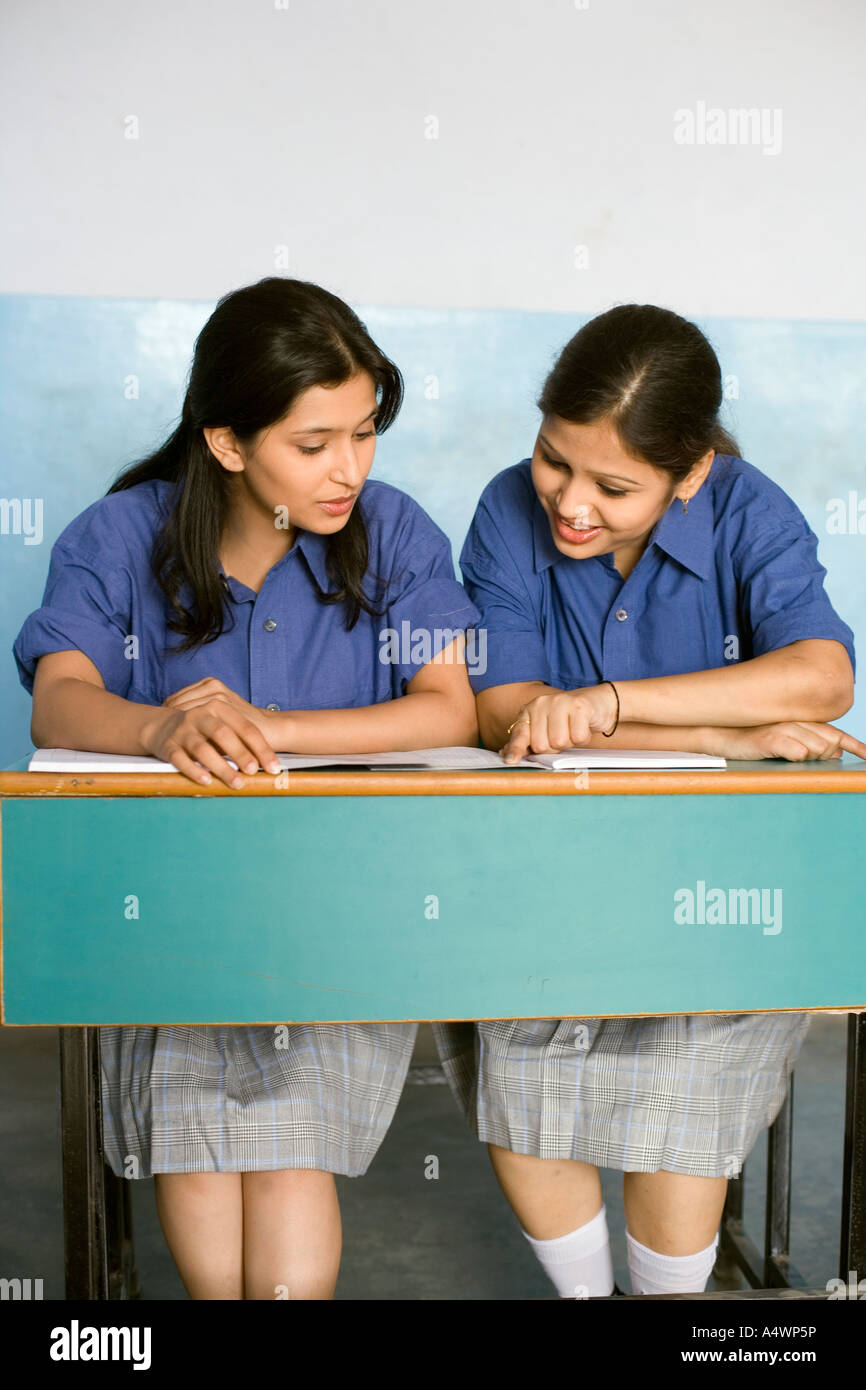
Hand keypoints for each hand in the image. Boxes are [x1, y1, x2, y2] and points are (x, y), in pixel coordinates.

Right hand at [141, 684, 281, 786]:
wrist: (162, 725)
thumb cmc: (203, 729)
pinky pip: (180, 759)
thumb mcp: (222, 724)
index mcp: (219, 706)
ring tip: (236, 783)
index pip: (246, 728)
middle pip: (223, 734)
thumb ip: (241, 739)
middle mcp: (200, 714)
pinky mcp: (168, 744)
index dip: (261, 748)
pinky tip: (207, 781)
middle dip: (241, 754)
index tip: (275, 767)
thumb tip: (270, 764)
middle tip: (255, 772)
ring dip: (221, 767)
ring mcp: (183, 729)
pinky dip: (194, 771)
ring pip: (202, 749)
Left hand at [499, 685, 617, 763]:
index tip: (511, 761)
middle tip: (563, 735)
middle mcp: (541, 704)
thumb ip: (528, 742)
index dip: (516, 749)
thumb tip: (508, 756)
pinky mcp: (579, 706)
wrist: (598, 702)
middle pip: (541, 745)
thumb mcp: (546, 729)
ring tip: (573, 730)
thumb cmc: (569, 721)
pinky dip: (583, 737)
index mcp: (529, 710)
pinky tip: (583, 726)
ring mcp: (560, 702)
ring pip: (559, 742)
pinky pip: (578, 737)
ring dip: (570, 743)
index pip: (520, 734)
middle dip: (554, 748)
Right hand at [712, 721, 865, 761]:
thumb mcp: (782, 741)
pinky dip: (794, 757)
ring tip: (785, 755)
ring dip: (807, 757)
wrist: (717, 734)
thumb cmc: (750, 739)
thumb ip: (808, 744)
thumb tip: (835, 752)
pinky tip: (780, 755)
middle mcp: (796, 721)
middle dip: (825, 755)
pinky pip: (798, 752)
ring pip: (817, 748)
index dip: (855, 745)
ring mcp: (784, 728)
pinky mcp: (772, 737)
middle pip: (829, 743)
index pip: (836, 733)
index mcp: (801, 722)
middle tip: (799, 756)